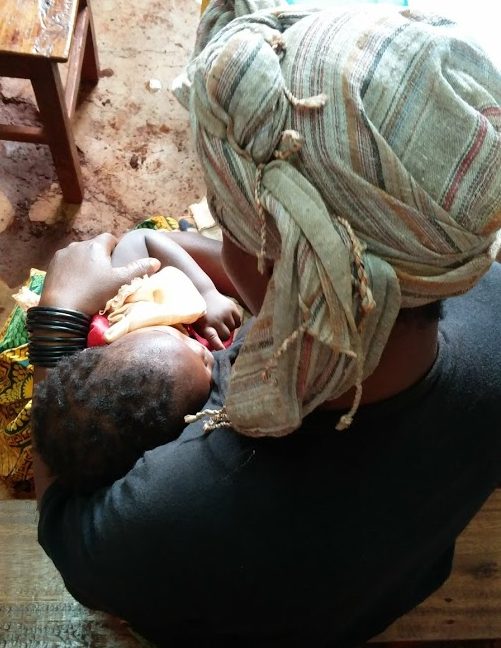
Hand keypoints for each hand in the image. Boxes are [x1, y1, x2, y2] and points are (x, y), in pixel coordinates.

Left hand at [39, 234, 160, 314]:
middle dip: (100, 256)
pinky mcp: (51, 265)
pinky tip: (75, 284)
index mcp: (96, 246)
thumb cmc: (94, 293)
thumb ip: (139, 269)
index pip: (109, 238)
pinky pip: (66, 263)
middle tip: (105, 274)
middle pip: (93, 246)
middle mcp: (78, 245)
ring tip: (89, 280)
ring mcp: (62, 255)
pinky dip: (72, 269)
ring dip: (85, 262)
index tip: (118, 261)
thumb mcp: (120, 282)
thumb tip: (156, 261)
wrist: (62, 308)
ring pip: (79, 254)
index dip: (115, 247)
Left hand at [193, 289, 241, 349]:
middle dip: (223, 335)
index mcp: (206, 326)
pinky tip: (228, 318)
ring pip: (233, 329)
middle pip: (226, 336)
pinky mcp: (232, 307)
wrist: (204, 295)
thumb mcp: (200, 327)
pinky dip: (235, 322)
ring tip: (222, 321)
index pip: (214, 338)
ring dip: (229, 327)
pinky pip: (238, 322)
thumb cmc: (202, 316)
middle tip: (218, 329)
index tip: (223, 350)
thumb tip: (220, 348)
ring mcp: (225, 313)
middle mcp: (216, 320)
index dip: (219, 345)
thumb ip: (208, 336)